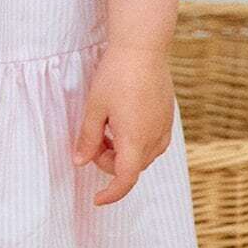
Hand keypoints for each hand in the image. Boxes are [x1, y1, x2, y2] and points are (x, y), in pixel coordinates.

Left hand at [71, 44, 175, 206]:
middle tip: (92, 136)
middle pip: (130, 166)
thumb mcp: (95, 107)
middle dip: (108, 160)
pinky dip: (134, 139)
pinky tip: (121, 117)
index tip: (96, 199)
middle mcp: (154, 140)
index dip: (111, 194)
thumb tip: (80, 162)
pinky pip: (151, 141)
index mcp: (135, 141)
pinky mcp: (167, 117)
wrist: (143, 48)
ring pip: (141, 155)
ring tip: (105, 124)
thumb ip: (87, 138)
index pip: (125, 180)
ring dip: (121, 150)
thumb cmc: (116, 75)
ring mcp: (164, 129)